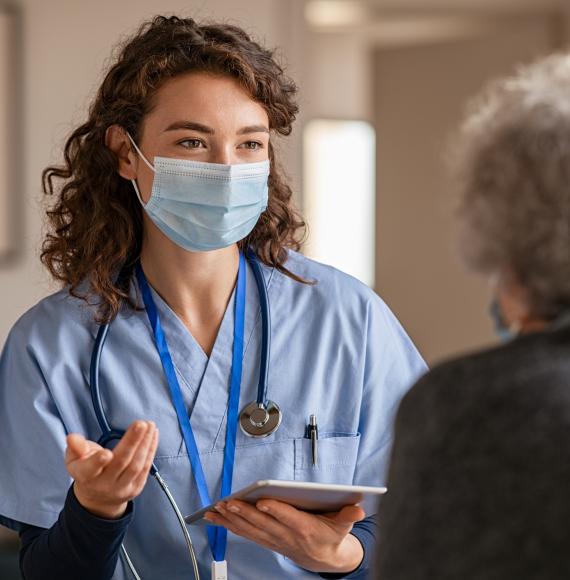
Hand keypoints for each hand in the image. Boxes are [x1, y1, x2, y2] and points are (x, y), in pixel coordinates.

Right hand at [65, 420, 158, 518]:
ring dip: (145, 443)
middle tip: (141, 424)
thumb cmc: (86, 470)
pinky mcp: (136, 488)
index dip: (97, 462)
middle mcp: (104, 484)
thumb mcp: (74, 459)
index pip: (90, 470)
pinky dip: (150, 450)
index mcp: (85, 476)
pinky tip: (153, 435)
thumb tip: (71, 437)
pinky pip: (146, 467)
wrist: (98, 497)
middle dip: (132, 442)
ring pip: (136, 465)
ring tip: (150, 425)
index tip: (106, 453)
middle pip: (120, 462)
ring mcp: (121, 488)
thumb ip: (75, 447)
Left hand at [204, 499, 365, 573]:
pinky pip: (246, 533)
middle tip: (229, 502)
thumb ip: (349, 515)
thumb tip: (359, 508)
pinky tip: (216, 518)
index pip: (288, 518)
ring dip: (232, 519)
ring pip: (250, 529)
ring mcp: (274, 539)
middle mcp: (286, 535)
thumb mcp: (344, 525)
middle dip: (244, 513)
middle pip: (263, 523)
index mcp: (305, 528)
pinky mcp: (267, 540)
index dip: (275, 510)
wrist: (324, 559)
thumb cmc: (332, 535)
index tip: (262, 501)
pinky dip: (230, 525)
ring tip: (216, 509)